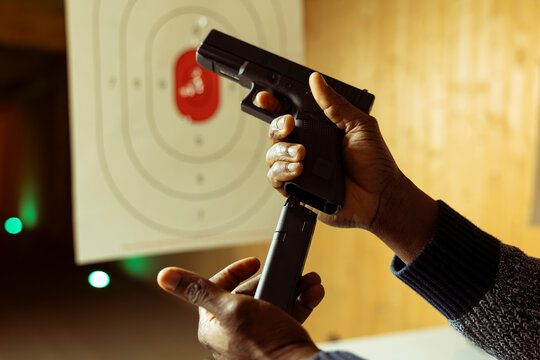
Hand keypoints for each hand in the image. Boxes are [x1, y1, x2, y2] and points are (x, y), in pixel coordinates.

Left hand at [157, 258, 322, 359]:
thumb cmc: (265, 344)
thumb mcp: (232, 308)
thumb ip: (200, 290)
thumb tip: (165, 276)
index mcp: (214, 326)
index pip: (216, 288)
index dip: (235, 271)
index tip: (253, 263)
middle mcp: (232, 332)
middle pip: (248, 293)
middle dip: (273, 279)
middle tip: (283, 275)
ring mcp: (255, 337)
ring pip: (271, 301)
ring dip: (291, 287)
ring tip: (305, 281)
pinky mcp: (275, 340)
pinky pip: (286, 314)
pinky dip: (299, 302)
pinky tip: (310, 294)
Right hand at [262, 72, 400, 229]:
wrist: (380, 196)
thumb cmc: (375, 163)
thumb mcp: (359, 125)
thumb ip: (335, 104)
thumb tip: (316, 79)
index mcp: (318, 130)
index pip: (289, 113)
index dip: (273, 104)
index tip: (264, 98)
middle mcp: (306, 147)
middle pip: (276, 132)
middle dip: (277, 126)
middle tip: (289, 126)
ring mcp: (299, 168)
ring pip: (272, 155)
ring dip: (283, 151)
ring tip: (301, 154)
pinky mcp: (297, 189)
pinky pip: (276, 178)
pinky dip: (282, 172)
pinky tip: (298, 169)